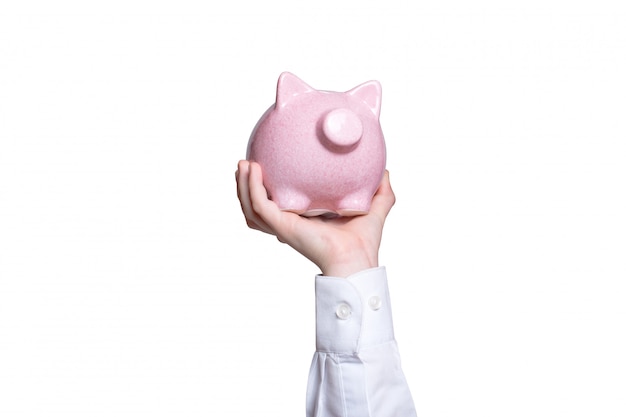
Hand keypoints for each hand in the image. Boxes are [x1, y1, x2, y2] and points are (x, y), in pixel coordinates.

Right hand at [235, 160, 395, 276]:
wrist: (358, 257)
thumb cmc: (364, 242)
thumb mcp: (374, 208)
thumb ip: (381, 191)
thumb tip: (384, 170)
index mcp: (303, 219)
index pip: (277, 205)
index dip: (267, 188)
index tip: (264, 166)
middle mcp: (290, 223)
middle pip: (256, 206)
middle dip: (245, 186)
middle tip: (245, 164)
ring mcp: (283, 225)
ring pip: (250, 206)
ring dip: (242, 185)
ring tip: (242, 164)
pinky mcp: (283, 225)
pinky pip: (259, 205)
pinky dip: (252, 187)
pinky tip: (253, 170)